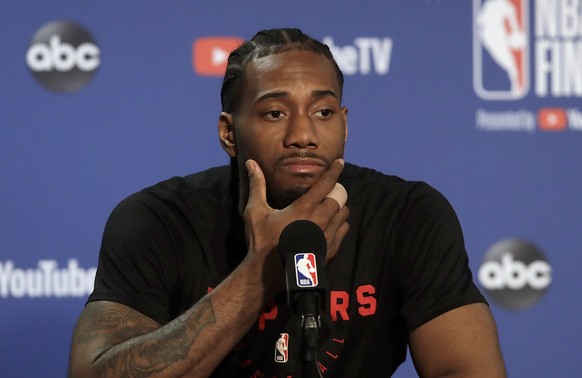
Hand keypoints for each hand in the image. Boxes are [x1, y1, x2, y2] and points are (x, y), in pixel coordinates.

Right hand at [242, 158, 349, 292]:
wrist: (269, 273)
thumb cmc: (261, 241)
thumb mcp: (255, 212)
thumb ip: (257, 186)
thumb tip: (250, 163)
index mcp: (303, 209)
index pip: (325, 184)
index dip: (334, 171)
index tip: (340, 162)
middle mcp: (319, 220)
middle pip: (338, 197)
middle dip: (334, 192)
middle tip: (326, 191)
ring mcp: (327, 236)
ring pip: (343, 213)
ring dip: (338, 207)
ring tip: (327, 207)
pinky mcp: (331, 249)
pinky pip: (344, 229)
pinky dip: (340, 223)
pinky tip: (328, 224)